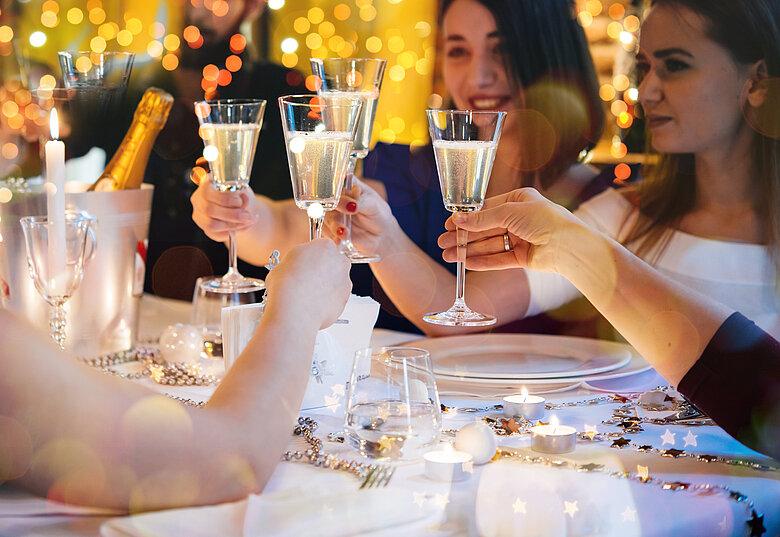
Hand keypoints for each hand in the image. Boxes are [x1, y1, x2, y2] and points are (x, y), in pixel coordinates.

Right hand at [191, 177, 257, 241]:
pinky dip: (233, 232)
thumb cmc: (240, 197)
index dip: (224, 198)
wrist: (242, 209)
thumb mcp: (244, 192)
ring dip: (232, 225)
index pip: (207, 191)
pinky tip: (243, 227)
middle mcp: (198, 199)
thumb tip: (244, 201)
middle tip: (247, 216)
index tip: (239, 201)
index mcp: (205, 184)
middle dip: (232, 214)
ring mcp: (200, 215)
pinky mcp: (205, 229)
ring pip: (211, 224)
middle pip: (209, 209)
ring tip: (246, 222)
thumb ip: (244, 196)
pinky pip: (217, 235)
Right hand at [264, 239, 351, 328]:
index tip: (304, 264)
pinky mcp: (345, 299)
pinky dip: (327, 301)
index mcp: (326, 246)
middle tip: (306, 280)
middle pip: (332, 263)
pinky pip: (336, 298)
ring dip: (325, 286)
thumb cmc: (287, 286)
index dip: (310, 257)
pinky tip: (313, 304)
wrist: (294, 310)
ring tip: (307, 294)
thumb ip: (297, 260)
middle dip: (321, 270)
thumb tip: (296, 265)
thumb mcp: (284, 262)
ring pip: (336, 281)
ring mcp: (345, 281)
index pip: (320, 247)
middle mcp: (340, 261)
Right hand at [323, 176, 398, 256]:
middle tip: (341, 220)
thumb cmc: (379, 215)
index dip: (331, 188)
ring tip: (344, 234)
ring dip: (333, 226)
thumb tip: (349, 205)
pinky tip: (339, 241)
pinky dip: (332, 237)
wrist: (381, 236)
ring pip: (325, 218)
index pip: (334, 181)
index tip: (335, 199)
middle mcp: (337, 198)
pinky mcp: (332, 228)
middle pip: (326, 201)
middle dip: (332, 211)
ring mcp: (334, 213)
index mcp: (347, 184)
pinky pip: (326, 232)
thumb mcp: (373, 205)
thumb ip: (360, 203)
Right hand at [438, 188, 582, 271]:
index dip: (466, 218)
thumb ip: (483, 218)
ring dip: (468, 250)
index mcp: (519, 201)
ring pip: (488, 245)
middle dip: (463, 236)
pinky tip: (467, 263)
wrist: (569, 246)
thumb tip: (458, 220)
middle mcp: (519, 219)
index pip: (486, 209)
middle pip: (485, 229)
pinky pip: (498, 259)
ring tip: (449, 256)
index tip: (448, 225)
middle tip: (443, 243)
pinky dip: (482, 261)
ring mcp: (521, 239)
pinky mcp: (523, 258)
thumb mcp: (510, 212)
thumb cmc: (546, 220)